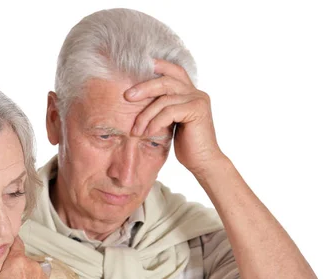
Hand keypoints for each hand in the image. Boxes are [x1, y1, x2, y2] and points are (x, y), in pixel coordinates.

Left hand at [125, 59, 225, 174]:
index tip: (139, 64)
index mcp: (190, 92)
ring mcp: (198, 100)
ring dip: (146, 115)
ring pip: (164, 99)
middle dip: (144, 87)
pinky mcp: (197, 110)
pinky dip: (156, 122)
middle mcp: (196, 92)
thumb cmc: (186, 144)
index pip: (174, 71)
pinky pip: (169, 112)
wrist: (203, 162)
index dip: (158, 65)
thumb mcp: (171, 122)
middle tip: (127, 96)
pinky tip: (148, 133)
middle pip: (165, 80)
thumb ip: (163, 108)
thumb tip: (138, 98)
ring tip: (135, 130)